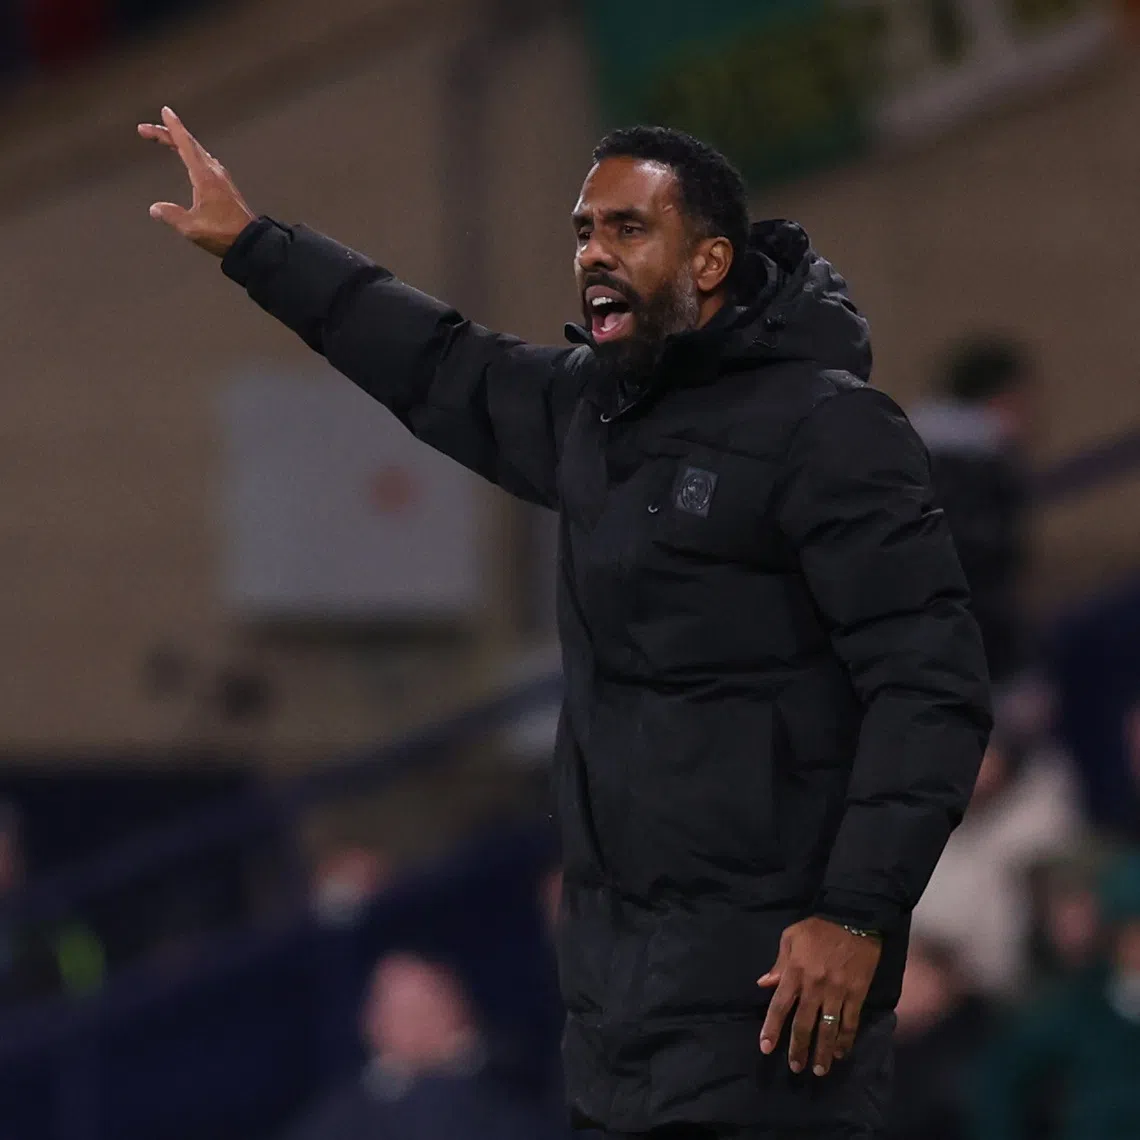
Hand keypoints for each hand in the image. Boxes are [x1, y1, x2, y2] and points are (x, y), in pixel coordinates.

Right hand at [138, 106, 256, 256]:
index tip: (165, 111)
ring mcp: (222, 178)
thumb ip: (171, 215)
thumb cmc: (223, 234)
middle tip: (147, 130)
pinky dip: (192, 154)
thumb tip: (155, 209)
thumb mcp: (192, 227)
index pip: (185, 145)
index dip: (173, 127)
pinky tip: (191, 159)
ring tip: (166, 139)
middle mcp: (214, 172)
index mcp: (204, 177)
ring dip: (181, 143)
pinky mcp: (225, 186)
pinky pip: (205, 161)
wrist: (250, 242)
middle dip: (168, 134)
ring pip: (198, 152)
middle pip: (189, 145)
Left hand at [757, 917, 880, 1076]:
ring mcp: (837, 992)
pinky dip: (845, 1040)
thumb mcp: (791, 937)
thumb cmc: (819, 927)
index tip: (766, 1048)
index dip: (772, 1028)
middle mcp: (814, 986)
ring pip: (828, 1028)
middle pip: (803, 1024)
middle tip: (795, 1068)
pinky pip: (850, 1022)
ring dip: (822, 1052)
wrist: (854, 918)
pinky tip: (840, 1052)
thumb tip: (764, 983)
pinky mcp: (857, 994)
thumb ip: (779, 963)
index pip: (780, 1006)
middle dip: (798, 1048)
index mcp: (795, 972)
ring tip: (818, 1070)